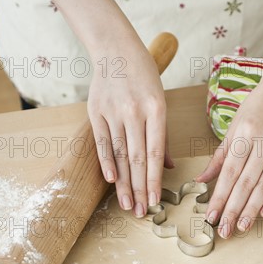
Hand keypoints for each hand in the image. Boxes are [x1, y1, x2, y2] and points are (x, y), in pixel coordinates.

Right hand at [88, 36, 172, 217]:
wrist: (116, 50)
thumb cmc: (144, 79)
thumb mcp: (160, 102)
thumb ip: (162, 137)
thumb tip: (166, 168)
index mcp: (156, 110)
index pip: (154, 154)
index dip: (154, 180)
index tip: (155, 201)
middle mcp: (134, 112)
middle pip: (137, 159)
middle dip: (139, 189)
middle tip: (140, 212)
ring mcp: (113, 112)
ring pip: (119, 155)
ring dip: (123, 183)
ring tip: (126, 205)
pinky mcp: (96, 112)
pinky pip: (101, 142)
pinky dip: (106, 162)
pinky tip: (111, 180)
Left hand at [197, 76, 262, 237]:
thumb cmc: (255, 107)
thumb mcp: (233, 127)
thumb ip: (219, 157)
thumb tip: (200, 180)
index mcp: (244, 135)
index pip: (229, 173)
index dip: (219, 196)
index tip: (210, 215)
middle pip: (245, 183)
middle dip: (233, 209)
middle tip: (224, 230)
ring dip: (252, 209)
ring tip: (241, 227)